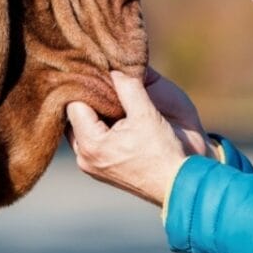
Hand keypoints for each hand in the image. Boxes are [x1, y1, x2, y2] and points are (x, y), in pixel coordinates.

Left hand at [66, 69, 212, 205]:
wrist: (179, 183)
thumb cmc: (163, 151)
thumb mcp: (146, 113)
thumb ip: (127, 87)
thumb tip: (113, 68)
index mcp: (90, 144)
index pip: (74, 104)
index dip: (85, 86)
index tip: (95, 72)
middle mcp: (84, 158)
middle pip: (73, 117)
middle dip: (87, 99)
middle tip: (99, 79)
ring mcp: (91, 165)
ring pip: (81, 129)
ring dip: (92, 113)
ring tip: (106, 95)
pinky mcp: (101, 169)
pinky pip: (90, 140)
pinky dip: (97, 126)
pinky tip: (111, 114)